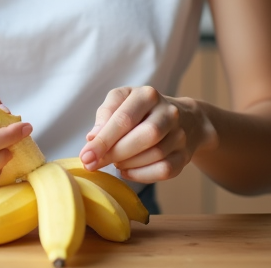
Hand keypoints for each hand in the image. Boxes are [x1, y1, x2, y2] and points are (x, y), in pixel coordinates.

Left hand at [78, 86, 216, 183]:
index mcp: (148, 95)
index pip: (124, 119)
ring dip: (128, 164)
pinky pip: (165, 170)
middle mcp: (169, 112)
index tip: (85, 156)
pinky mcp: (185, 155)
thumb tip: (93, 138)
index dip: (103, 140)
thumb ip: (105, 114)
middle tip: (95, 164)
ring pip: (156, 155)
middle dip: (116, 153)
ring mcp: (180, 134)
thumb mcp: (121, 101)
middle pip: (145, 136)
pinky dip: (142, 175)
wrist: (183, 119)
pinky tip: (127, 172)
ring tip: (115, 162)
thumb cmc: (141, 110)